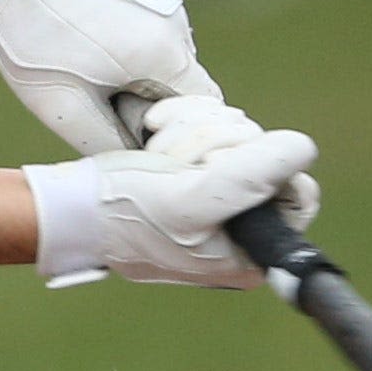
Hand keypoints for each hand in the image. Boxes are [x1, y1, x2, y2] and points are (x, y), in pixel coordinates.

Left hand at [0, 0, 216, 155]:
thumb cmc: (31, 39)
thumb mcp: (64, 107)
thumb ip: (107, 143)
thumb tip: (134, 163)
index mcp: (165, 53)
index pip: (204, 106)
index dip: (175, 129)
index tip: (134, 132)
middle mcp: (174, 21)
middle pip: (183, 81)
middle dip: (151, 101)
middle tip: (99, 102)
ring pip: (164, 54)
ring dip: (138, 72)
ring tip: (85, 69)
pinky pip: (147, 29)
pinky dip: (128, 45)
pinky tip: (83, 42)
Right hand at [24, 100, 318, 288]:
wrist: (68, 205)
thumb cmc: (122, 211)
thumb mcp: (190, 197)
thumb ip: (251, 176)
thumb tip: (304, 147)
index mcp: (250, 251)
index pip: (296, 190)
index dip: (260, 163)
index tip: (213, 167)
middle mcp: (242, 227)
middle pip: (264, 154)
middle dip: (212, 143)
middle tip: (170, 162)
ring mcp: (218, 197)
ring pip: (238, 134)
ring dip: (193, 130)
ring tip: (157, 151)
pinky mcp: (196, 171)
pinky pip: (213, 125)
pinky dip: (184, 119)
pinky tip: (154, 130)